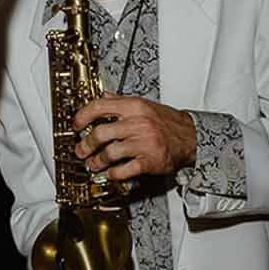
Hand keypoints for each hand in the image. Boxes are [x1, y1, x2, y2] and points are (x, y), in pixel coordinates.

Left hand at [73, 96, 195, 181]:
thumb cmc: (167, 122)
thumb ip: (121, 101)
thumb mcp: (144, 105)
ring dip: (96, 161)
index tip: (76, 125)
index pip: (100, 106)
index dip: (82, 116)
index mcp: (134, 107)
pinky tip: (110, 173)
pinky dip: (113, 174)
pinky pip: (124, 170)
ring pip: (109, 153)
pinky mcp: (149, 161)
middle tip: (81, 150)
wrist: (192, 137)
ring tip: (93, 164)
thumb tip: (103, 95)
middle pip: (100, 133)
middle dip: (85, 144)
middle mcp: (137, 123)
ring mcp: (143, 143)